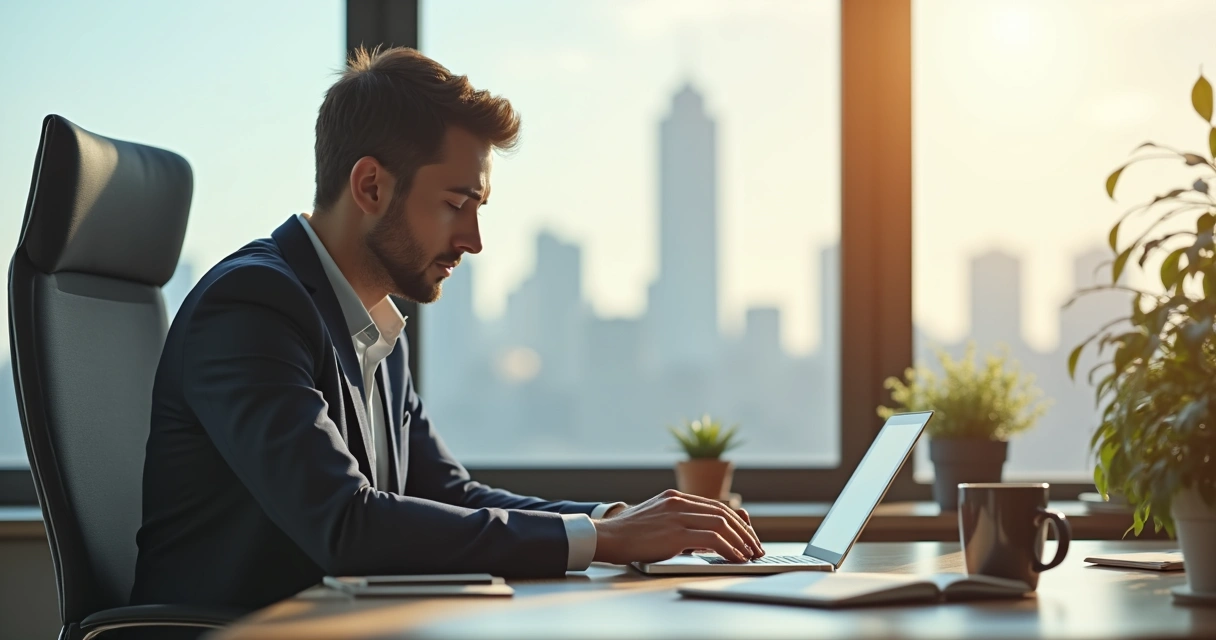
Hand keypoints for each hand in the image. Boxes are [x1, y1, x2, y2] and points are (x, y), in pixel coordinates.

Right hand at [592, 489, 762, 564]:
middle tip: (756, 547)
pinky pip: (712, 538)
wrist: (607, 537)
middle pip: (723, 512)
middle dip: (744, 531)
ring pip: (722, 523)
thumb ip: (680, 523)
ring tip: (750, 554)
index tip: (747, 536)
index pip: (716, 505)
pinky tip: (736, 558)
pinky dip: (729, 548)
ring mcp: (677, 515)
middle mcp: (679, 502)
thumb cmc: (629, 534)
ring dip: (741, 540)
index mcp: (675, 497)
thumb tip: (707, 538)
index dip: (737, 521)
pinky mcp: (675, 532)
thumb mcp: (657, 521)